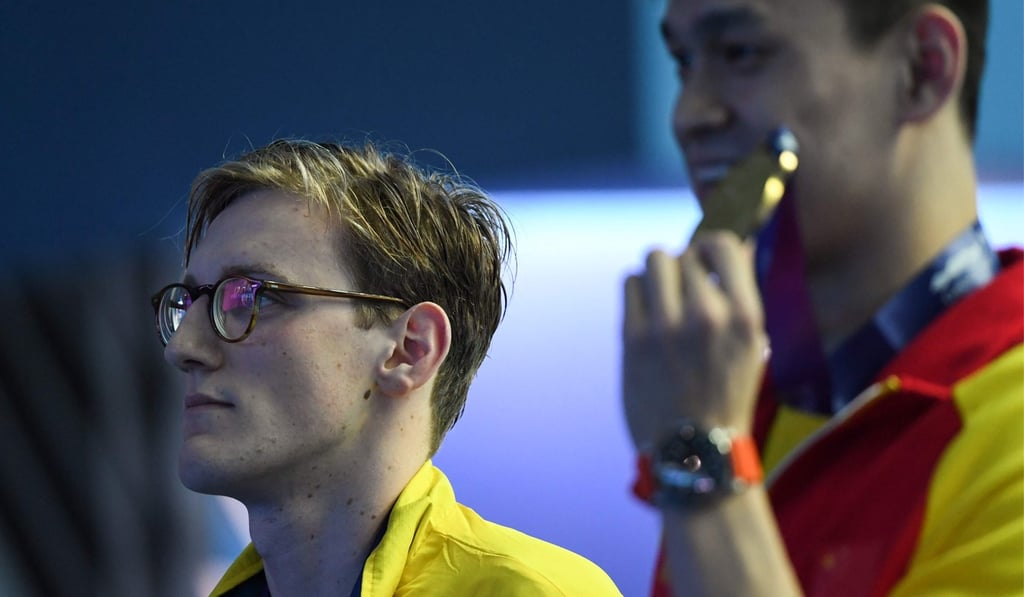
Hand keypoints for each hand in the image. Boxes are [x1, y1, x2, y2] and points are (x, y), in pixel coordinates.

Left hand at [622, 231, 766, 448]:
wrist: (694, 452)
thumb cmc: (725, 397)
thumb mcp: (752, 347)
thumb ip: (738, 299)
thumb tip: (730, 248)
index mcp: (745, 317)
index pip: (722, 246)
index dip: (710, 248)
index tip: (705, 263)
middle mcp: (707, 315)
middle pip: (685, 253)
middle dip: (683, 268)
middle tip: (682, 292)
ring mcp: (667, 326)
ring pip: (654, 259)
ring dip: (658, 272)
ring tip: (662, 296)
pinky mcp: (634, 337)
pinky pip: (630, 283)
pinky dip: (638, 290)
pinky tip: (646, 312)